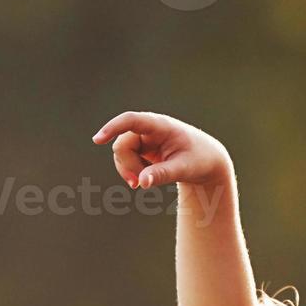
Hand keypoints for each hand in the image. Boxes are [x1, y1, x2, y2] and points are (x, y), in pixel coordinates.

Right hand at [91, 111, 231, 189]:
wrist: (207, 161)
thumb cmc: (199, 160)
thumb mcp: (184, 169)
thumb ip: (163, 174)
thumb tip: (141, 182)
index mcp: (160, 126)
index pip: (131, 120)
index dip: (113, 128)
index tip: (98, 140)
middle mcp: (148, 129)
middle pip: (122, 144)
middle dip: (126, 165)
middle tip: (136, 184)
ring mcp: (144, 139)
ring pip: (121, 152)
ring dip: (128, 169)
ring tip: (141, 184)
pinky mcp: (142, 149)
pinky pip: (126, 159)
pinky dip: (132, 171)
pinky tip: (144, 179)